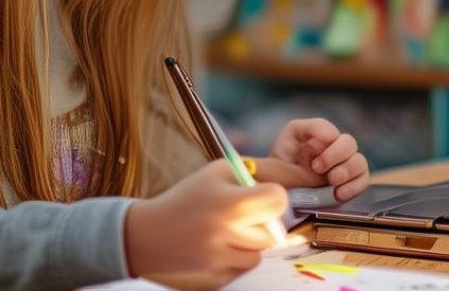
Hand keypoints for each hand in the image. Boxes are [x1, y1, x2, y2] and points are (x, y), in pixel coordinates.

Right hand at [124, 160, 287, 281]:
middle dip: (262, 220)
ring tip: (226, 228)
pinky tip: (218, 244)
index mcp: (230, 203)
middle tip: (241, 212)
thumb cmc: (188, 196)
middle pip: (273, 229)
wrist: (148, 234)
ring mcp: (224, 259)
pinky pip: (246, 266)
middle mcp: (229, 234)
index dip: (274, 195)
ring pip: (262, 250)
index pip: (278, 199)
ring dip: (251, 239)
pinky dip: (239, 255)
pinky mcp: (220, 277)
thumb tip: (300, 176)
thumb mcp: (219, 171)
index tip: (262, 194)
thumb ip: (260, 170)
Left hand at [263, 118, 369, 201]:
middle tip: (318, 169)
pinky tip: (339, 194)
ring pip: (360, 163)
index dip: (324, 143)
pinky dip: (354, 187)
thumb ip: (312, 128)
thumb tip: (331, 136)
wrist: (280, 189)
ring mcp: (345, 167)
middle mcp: (336, 148)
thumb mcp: (292, 136)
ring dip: (347, 171)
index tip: (314, 161)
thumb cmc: (284, 159)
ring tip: (332, 182)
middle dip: (336, 156)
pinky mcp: (350, 185)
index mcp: (322, 134)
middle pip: (349, 144)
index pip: (330, 132)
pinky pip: (363, 182)